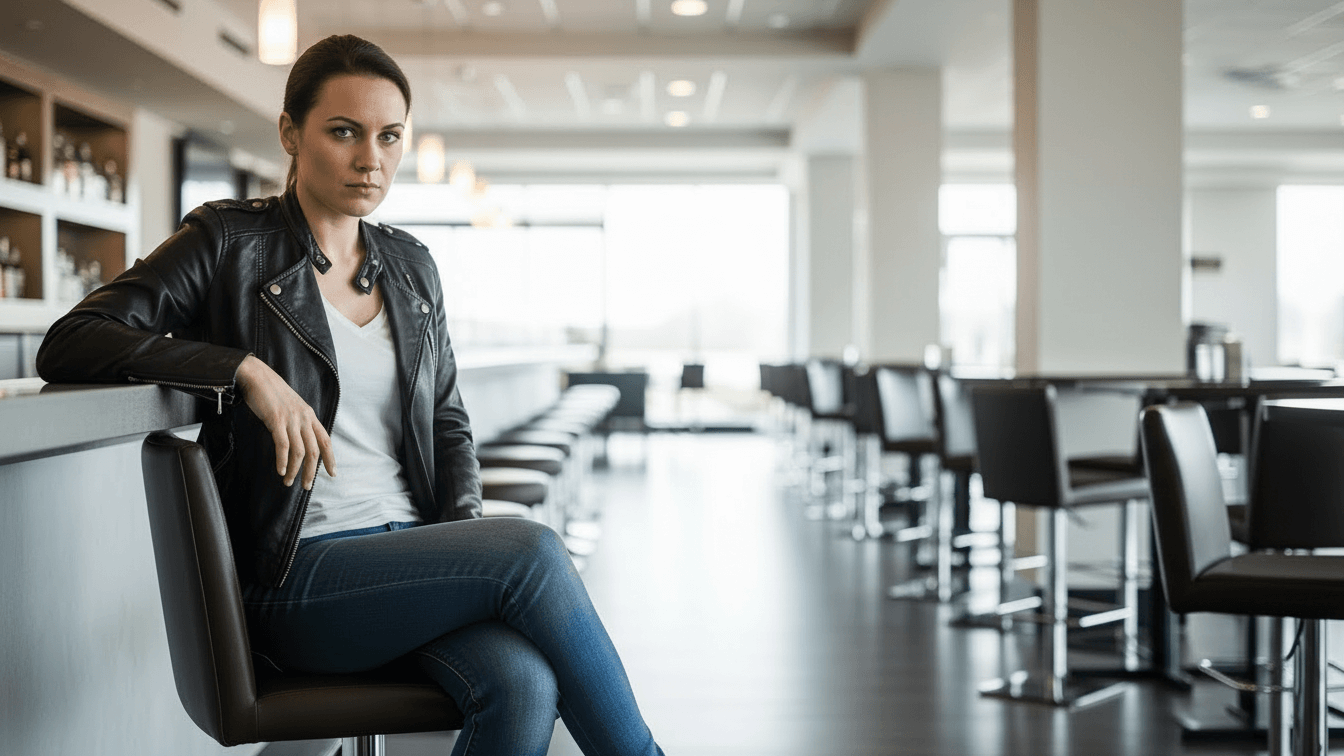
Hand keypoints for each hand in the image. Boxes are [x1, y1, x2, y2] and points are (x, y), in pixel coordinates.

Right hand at [235, 355, 335, 488]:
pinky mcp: (276, 420)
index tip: (333, 474)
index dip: (330, 459)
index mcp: (310, 415)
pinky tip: (281, 471)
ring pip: (300, 452)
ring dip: (295, 470)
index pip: (326, 441)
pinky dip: (283, 460)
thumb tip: (301, 440)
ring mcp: (291, 419)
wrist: (257, 375)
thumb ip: (299, 422)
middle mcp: (304, 418)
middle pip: (314, 451)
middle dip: (312, 472)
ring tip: (288, 482)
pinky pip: (283, 445)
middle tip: (306, 486)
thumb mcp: (292, 407)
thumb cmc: (272, 393)